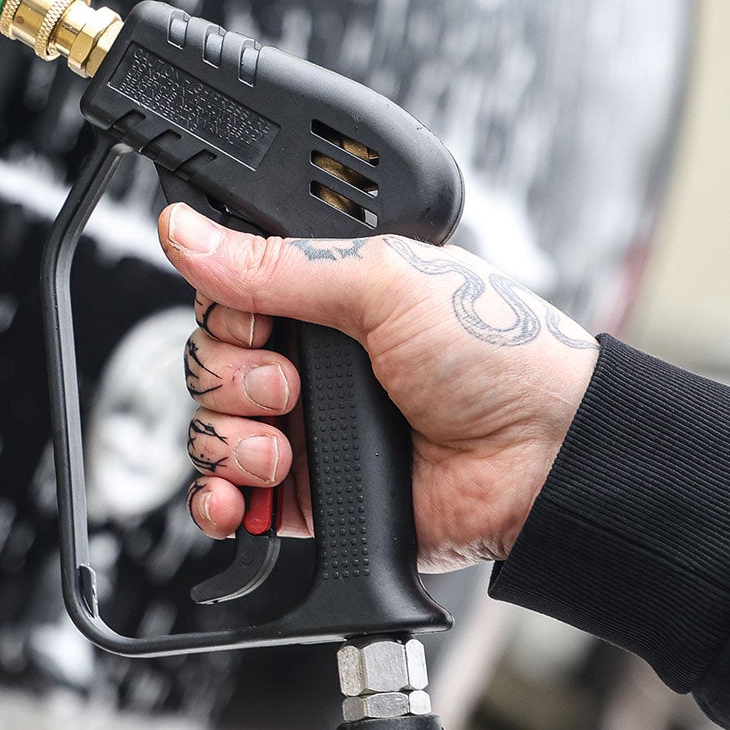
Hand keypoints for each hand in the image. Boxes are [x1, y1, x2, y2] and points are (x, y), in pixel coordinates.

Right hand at [160, 203, 599, 570]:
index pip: (227, 296)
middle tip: (289, 384)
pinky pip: (228, 497)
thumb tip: (184, 231)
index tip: (257, 323)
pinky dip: (219, 498)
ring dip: (229, 438)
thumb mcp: (381, 281)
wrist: (544, 457)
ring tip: (285, 447)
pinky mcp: (307, 496)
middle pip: (208, 361)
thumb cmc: (495, 353)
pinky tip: (242, 493)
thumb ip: (275, 264)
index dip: (225, 312)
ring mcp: (306, 429)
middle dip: (230, 377)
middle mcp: (310, 360)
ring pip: (209, 428)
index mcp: (326, 298)